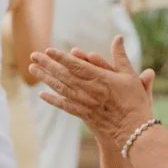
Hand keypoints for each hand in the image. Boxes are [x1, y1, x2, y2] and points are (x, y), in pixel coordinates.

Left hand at [29, 36, 155, 142]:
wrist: (135, 130)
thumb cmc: (135, 101)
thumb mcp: (130, 76)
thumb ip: (121, 56)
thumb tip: (118, 37)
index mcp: (101, 79)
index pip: (77, 65)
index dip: (61, 57)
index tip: (48, 50)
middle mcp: (89, 90)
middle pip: (64, 75)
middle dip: (47, 64)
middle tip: (33, 56)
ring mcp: (85, 103)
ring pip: (61, 88)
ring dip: (45, 78)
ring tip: (32, 69)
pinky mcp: (83, 115)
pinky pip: (64, 105)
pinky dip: (52, 99)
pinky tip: (42, 94)